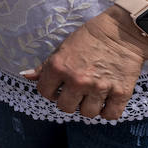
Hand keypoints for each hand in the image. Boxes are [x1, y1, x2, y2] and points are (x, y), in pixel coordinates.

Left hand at [20, 8, 147, 119]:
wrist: (121, 32)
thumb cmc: (89, 38)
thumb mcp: (62, 48)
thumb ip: (45, 66)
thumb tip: (26, 77)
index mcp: (59, 67)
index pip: (45, 93)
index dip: (51, 91)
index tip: (59, 88)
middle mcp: (77, 80)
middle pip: (65, 107)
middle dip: (69, 101)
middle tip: (77, 92)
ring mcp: (99, 87)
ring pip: (87, 113)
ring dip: (89, 107)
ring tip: (92, 95)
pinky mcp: (120, 92)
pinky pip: (111, 115)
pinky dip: (109, 111)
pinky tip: (107, 101)